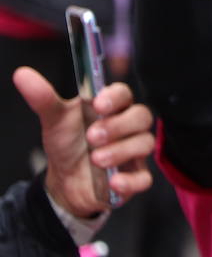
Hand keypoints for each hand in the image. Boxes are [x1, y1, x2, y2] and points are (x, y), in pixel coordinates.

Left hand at [13, 67, 153, 215]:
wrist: (66, 180)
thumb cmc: (68, 143)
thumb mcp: (55, 121)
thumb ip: (44, 98)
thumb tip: (23, 75)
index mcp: (112, 107)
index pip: (124, 94)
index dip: (116, 97)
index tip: (99, 104)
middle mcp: (128, 127)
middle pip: (141, 116)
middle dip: (119, 126)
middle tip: (93, 136)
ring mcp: (134, 151)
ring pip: (145, 144)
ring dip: (121, 151)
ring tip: (96, 159)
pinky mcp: (135, 176)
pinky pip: (144, 178)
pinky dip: (130, 181)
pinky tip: (113, 181)